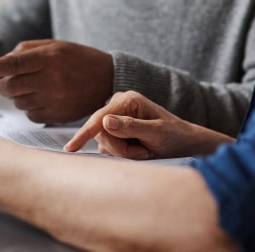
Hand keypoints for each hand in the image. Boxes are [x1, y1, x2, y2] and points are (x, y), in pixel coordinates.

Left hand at [0, 40, 112, 124]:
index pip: (13, 64)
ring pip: (18, 102)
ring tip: (35, 86)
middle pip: (9, 87)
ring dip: (17, 96)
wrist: (107, 79)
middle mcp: (51, 80)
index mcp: (48, 57)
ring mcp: (54, 100)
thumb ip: (24, 51)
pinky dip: (30, 107)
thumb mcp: (53, 45)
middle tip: (0, 83)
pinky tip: (44, 98)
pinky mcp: (57, 117)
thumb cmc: (75, 58)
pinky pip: (30, 115)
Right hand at [64, 91, 234, 159]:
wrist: (184, 142)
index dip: (84, 134)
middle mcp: (118, 104)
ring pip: (103, 141)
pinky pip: (107, 145)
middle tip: (143, 153)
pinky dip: (121, 152)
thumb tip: (104, 121)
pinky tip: (137, 150)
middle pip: (101, 132)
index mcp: (127, 99)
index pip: (100, 118)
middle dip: (120, 148)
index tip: (70, 149)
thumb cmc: (174, 136)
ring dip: (122, 152)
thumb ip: (131, 127)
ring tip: (143, 151)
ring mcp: (115, 116)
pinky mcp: (114, 129)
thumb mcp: (156, 133)